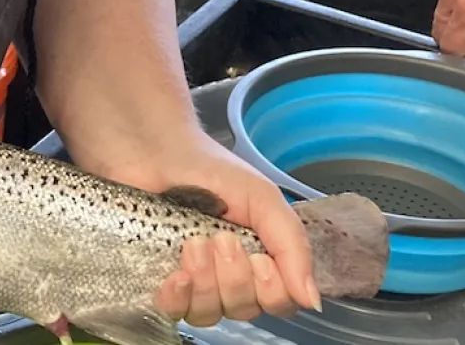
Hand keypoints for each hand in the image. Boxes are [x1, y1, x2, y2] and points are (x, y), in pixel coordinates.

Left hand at [75, 128, 316, 326]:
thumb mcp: (262, 198)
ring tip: (193, 244)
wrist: (152, 150)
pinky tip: (175, 276)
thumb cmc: (208, 168)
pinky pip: (173, 312)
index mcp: (258, 256)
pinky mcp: (156, 280)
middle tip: (220, 238)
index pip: (278, 301)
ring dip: (205, 283)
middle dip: (234, 278)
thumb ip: (292, 245)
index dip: (272, 291)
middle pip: (244, 309)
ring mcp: (191, 280)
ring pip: (210, 313)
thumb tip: (312, 301)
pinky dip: (178, 299)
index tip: (259, 260)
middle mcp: (227, 275)